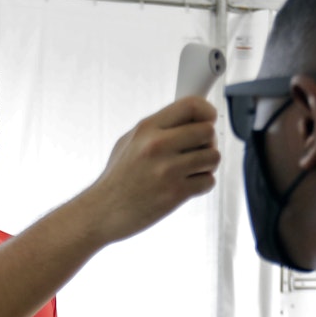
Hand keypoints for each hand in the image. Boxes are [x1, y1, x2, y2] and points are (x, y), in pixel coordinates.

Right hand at [86, 96, 219, 241]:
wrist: (103, 211)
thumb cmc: (117, 178)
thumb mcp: (129, 141)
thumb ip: (158, 128)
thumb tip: (188, 118)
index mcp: (147, 128)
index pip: (191, 105)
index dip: (207, 112)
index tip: (208, 120)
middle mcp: (158, 145)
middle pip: (208, 131)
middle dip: (208, 141)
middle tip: (198, 150)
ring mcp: (168, 170)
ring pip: (213, 157)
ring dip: (207, 164)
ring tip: (192, 170)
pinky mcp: (175, 193)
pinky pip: (208, 181)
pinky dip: (202, 184)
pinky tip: (187, 185)